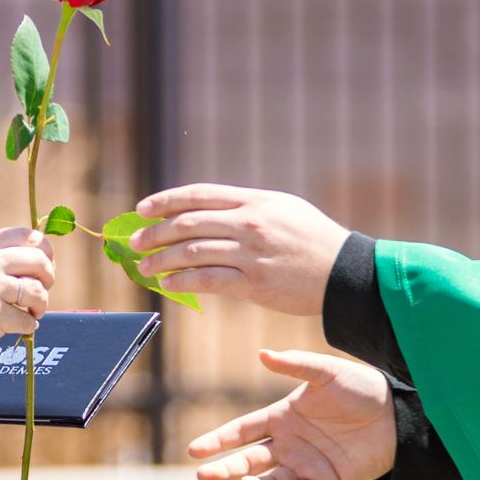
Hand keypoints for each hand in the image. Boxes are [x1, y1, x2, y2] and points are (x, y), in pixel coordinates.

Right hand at [0, 226, 56, 359]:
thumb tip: (34, 255)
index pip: (28, 235)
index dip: (45, 250)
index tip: (46, 263)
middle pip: (40, 261)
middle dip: (49, 278)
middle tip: (42, 291)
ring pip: (38, 292)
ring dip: (41, 305)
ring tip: (32, 312)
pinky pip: (28, 320)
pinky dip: (28, 326)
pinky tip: (18, 327)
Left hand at [129, 185, 348, 316]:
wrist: (345, 273)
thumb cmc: (314, 240)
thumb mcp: (283, 209)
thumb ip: (246, 207)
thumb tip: (208, 212)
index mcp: (254, 201)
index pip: (199, 195)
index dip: (165, 200)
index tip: (142, 208)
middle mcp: (249, 223)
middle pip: (188, 223)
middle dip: (154, 233)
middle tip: (134, 243)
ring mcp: (251, 253)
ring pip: (191, 253)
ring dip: (161, 260)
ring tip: (144, 268)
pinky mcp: (254, 283)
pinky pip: (207, 280)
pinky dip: (182, 281)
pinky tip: (168, 284)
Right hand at [186, 349, 394, 479]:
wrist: (398, 414)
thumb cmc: (362, 387)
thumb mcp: (328, 372)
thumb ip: (295, 365)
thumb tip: (262, 354)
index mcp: (282, 416)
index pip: (242, 431)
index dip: (219, 440)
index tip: (196, 449)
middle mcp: (288, 443)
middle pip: (248, 460)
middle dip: (224, 468)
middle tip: (202, 475)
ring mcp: (305, 465)